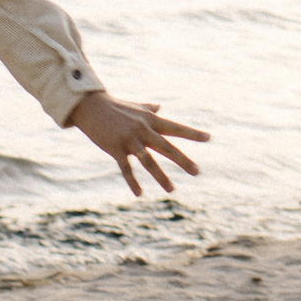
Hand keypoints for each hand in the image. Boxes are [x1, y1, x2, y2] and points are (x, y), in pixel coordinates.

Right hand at [68, 92, 209, 195]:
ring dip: (161, 176)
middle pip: (167, 147)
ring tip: (172, 190)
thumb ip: (149, 109)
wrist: (91, 106)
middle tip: (197, 172)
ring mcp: (129, 139)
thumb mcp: (135, 107)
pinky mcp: (115, 148)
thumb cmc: (115, 107)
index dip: (192, 134)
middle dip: (183, 160)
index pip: (176, 128)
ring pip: (149, 161)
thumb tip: (159, 107)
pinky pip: (126, 168)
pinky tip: (140, 194)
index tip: (209, 138)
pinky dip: (133, 181)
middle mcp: (143, 130)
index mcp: (151, 120)